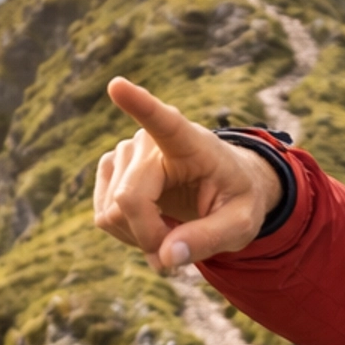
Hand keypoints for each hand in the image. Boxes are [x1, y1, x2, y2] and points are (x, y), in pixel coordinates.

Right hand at [94, 78, 283, 270]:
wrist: (224, 188)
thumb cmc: (236, 200)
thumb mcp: (240, 225)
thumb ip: (209, 240)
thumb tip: (164, 258)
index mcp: (189, 140)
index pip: (162, 120)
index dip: (138, 105)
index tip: (117, 86)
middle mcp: (148, 140)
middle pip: (128, 199)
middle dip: (150, 236)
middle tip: (180, 248)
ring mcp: (124, 153)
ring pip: (111, 213)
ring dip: (140, 237)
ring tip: (172, 229)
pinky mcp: (109, 169)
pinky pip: (103, 217)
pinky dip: (127, 234)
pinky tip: (152, 225)